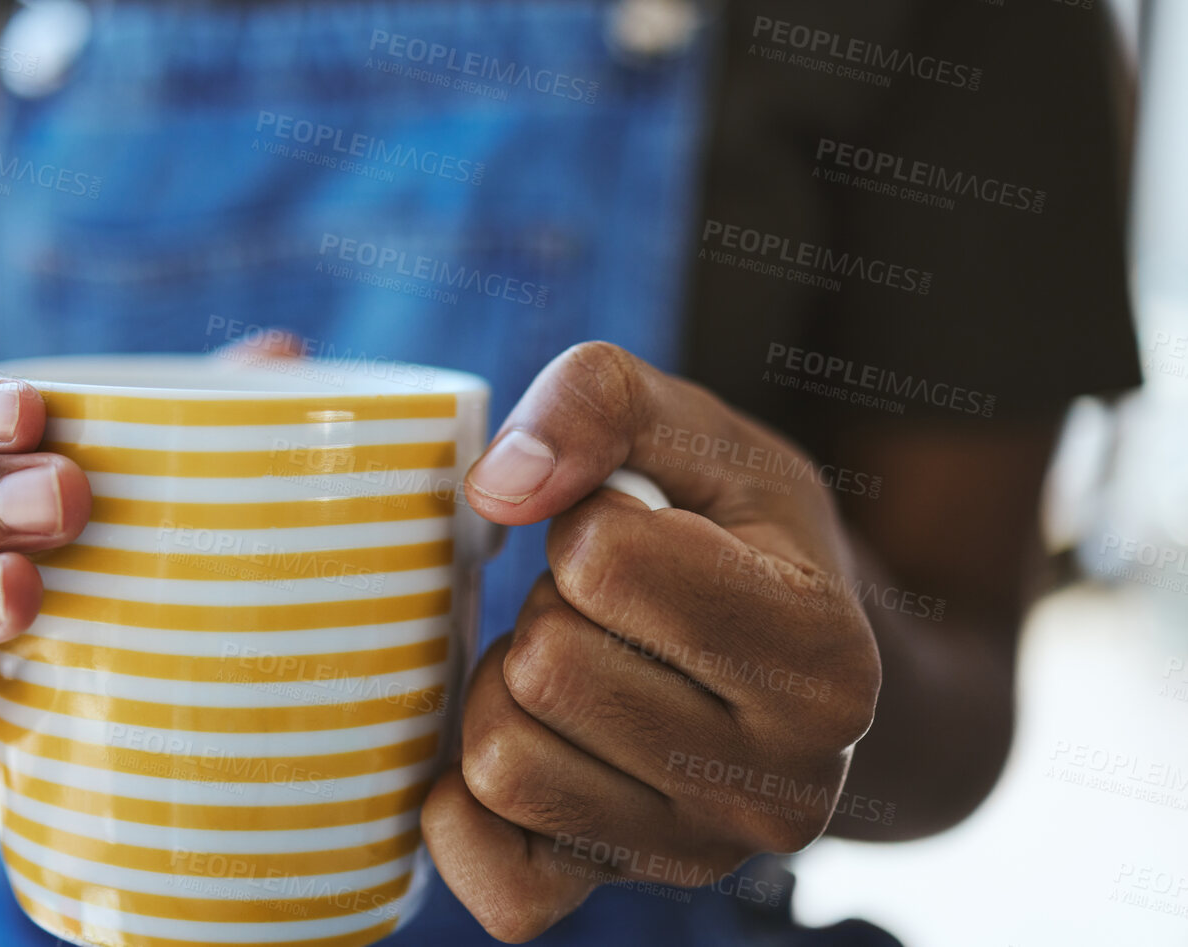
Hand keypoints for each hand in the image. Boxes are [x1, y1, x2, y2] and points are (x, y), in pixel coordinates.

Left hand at [421, 343, 880, 940]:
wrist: (806, 672)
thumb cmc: (746, 536)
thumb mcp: (703, 432)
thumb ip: (602, 399)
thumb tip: (496, 488)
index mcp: (821, 657)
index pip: (602, 560)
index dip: (588, 523)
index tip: (641, 537)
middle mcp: (780, 784)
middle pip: (546, 666)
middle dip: (548, 610)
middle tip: (605, 612)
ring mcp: (702, 855)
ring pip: (501, 761)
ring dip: (509, 693)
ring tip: (582, 669)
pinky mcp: (625, 892)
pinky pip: (489, 875)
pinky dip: (471, 805)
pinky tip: (532, 743)